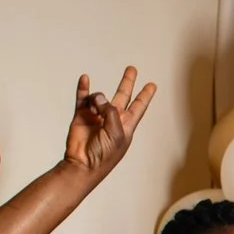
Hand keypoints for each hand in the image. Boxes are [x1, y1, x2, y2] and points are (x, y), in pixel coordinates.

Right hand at [60, 66, 156, 182]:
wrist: (83, 164)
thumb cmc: (104, 154)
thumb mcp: (116, 133)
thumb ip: (111, 111)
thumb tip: (99, 97)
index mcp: (126, 125)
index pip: (139, 106)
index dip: (145, 96)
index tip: (152, 85)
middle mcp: (112, 118)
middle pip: (122, 96)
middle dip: (127, 82)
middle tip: (131, 69)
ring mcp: (96, 116)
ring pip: (99, 97)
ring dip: (97, 97)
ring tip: (94, 106)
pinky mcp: (82, 115)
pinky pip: (83, 98)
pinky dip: (84, 88)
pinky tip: (85, 79)